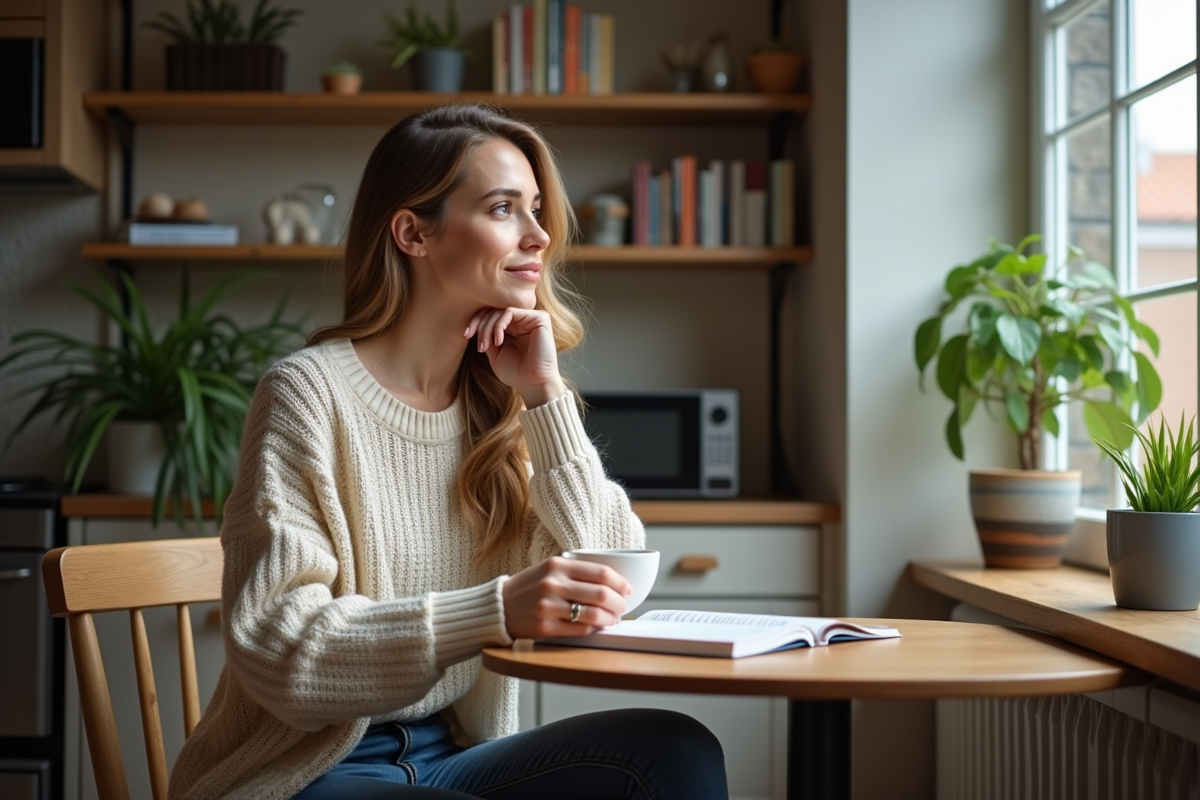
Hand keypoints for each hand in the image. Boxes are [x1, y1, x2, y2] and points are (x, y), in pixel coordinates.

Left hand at [464, 307, 565, 407]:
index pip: (491, 314)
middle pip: (494, 310)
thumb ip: (487, 336)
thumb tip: (474, 324)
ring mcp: (531, 318)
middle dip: (480, 326)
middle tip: (479, 345)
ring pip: (500, 311)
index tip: (465, 335)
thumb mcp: (494, 353)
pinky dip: (499, 325)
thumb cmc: (516, 373)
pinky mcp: (539, 318)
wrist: (533, 384)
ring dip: (487, 327)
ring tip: (486, 346)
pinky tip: (498, 341)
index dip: (476, 322)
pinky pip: (510, 311)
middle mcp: (523, 320)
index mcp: (514, 327)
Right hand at [502, 556, 633, 638]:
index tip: (629, 589)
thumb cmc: (530, 587)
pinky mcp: (545, 627)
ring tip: (613, 619)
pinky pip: (580, 629)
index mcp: (557, 565)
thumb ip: (576, 572)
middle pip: (600, 594)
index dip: (620, 582)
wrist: (499, 606)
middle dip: (619, 603)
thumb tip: (612, 584)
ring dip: (610, 619)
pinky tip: (598, 627)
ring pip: (593, 614)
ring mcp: (548, 606)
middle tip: (623, 607)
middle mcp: (553, 584)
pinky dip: (594, 629)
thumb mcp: (549, 569)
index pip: (600, 572)